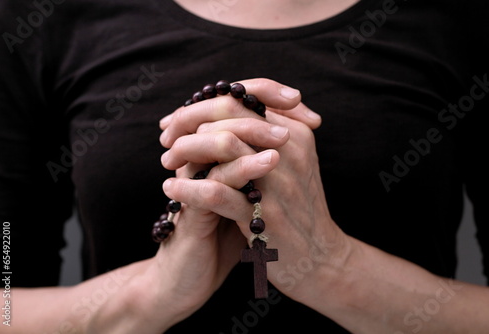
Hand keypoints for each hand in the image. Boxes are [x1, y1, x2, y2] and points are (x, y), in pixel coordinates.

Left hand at [160, 78, 346, 303]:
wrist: (321, 257)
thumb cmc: (298, 207)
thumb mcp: (293, 163)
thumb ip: (266, 136)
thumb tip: (223, 115)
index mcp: (295, 132)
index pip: (244, 96)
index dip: (204, 105)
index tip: (178, 121)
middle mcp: (288, 149)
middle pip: (229, 112)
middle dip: (188, 120)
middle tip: (167, 139)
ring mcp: (277, 181)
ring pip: (222, 145)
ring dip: (185, 149)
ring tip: (167, 160)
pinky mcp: (264, 215)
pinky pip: (216, 192)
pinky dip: (187, 188)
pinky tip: (172, 188)